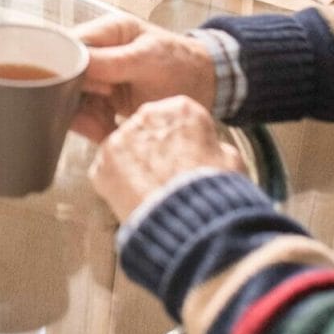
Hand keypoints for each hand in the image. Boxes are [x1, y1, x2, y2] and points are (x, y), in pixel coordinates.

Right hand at [70, 14, 219, 143]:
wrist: (207, 88)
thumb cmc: (182, 65)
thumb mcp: (148, 59)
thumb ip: (111, 61)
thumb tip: (73, 64)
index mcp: (108, 31)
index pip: (68, 44)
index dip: (67, 66)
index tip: (87, 87)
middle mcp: (99, 53)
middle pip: (65, 74)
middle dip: (77, 98)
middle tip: (103, 111)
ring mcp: (100, 79)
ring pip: (72, 99)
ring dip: (86, 117)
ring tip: (107, 126)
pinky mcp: (104, 101)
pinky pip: (86, 116)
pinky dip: (94, 128)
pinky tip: (110, 132)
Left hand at [89, 96, 246, 222]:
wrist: (188, 225)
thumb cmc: (213, 193)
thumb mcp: (232, 162)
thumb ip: (214, 148)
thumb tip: (211, 152)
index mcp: (180, 109)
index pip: (175, 116)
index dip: (181, 140)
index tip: (185, 156)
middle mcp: (145, 117)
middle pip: (147, 130)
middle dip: (154, 151)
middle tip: (166, 178)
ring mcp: (119, 140)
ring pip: (125, 150)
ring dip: (134, 167)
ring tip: (152, 193)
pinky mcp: (101, 167)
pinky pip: (107, 172)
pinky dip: (118, 186)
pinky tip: (136, 201)